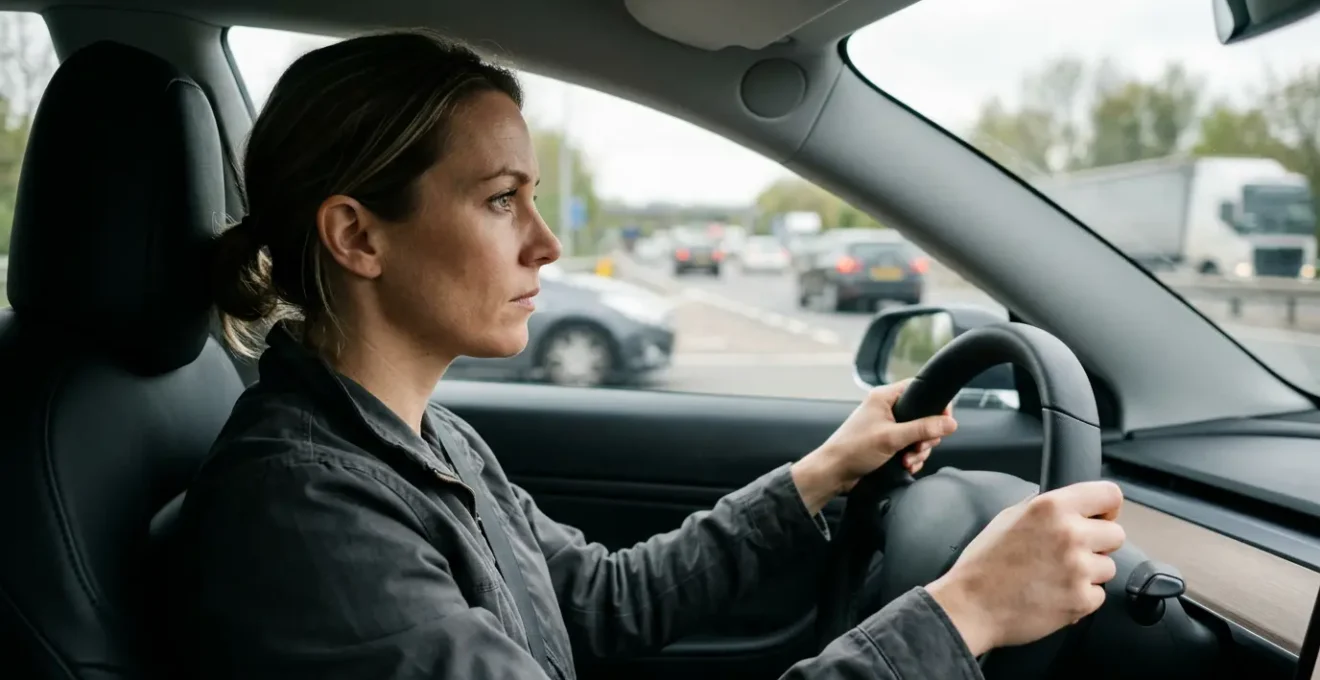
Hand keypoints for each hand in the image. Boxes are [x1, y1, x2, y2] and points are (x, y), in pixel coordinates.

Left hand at [791, 379, 956, 513]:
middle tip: (919, 447)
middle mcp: (886, 409)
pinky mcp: (887, 443)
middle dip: (926, 436)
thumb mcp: (892, 438)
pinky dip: (912, 457)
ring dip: (918, 451)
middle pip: (923, 416)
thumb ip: (923, 429)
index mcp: (884, 397)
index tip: (944, 422)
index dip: (936, 404)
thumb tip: (950, 423)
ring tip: (908, 460)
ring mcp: (887, 426)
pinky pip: (910, 447)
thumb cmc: (853, 450)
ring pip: (918, 435)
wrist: (833, 473)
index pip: (919, 389)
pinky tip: (906, 466)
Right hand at [925, 481, 1126, 656]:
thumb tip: (1070, 506)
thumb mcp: (1008, 517)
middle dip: (1097, 544)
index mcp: (1051, 508)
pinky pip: (1098, 595)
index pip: (1109, 494)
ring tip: (1056, 577)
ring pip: (1108, 567)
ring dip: (1089, 573)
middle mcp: (1069, 534)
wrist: (970, 605)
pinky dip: (1081, 598)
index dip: (1107, 508)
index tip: (1100, 518)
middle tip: (1070, 553)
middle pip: (1116, 534)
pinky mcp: (1081, 600)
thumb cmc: (984, 563)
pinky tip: (1055, 595)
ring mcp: (1078, 569)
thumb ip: (1045, 508)